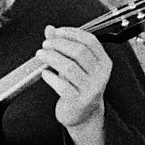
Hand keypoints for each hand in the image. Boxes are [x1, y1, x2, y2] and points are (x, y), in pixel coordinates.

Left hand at [39, 25, 110, 144]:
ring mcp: (91, 89)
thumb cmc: (78, 86)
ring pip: (69, 68)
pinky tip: (45, 74)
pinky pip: (63, 86)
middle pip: (79, 52)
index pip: (90, 41)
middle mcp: (101, 75)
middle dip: (59, 45)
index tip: (57, 32)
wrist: (82, 115)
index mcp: (104, 62)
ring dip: (51, 58)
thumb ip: (63, 45)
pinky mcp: (79, 101)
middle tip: (45, 45)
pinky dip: (51, 77)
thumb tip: (50, 29)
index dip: (72, 33)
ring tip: (40, 55)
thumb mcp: (74, 64)